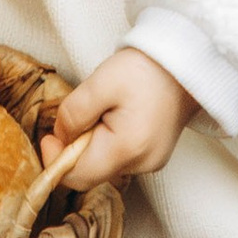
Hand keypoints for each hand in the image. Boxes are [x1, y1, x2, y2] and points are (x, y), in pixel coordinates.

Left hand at [44, 46, 194, 186]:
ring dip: (94, 142)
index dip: (55, 159)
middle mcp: (142, 164)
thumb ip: (73, 113)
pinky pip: (121, 157)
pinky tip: (119, 115)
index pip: (76, 177)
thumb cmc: (146, 68)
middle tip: (83, 112)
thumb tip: (60, 136)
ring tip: (106, 109)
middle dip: (76, 147)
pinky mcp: (155, 155)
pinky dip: (110, 141)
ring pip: (105, 164)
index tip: (50, 133)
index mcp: (127, 149)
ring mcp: (151, 162)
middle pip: (91, 172)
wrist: (187, 61)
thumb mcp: (100, 82)